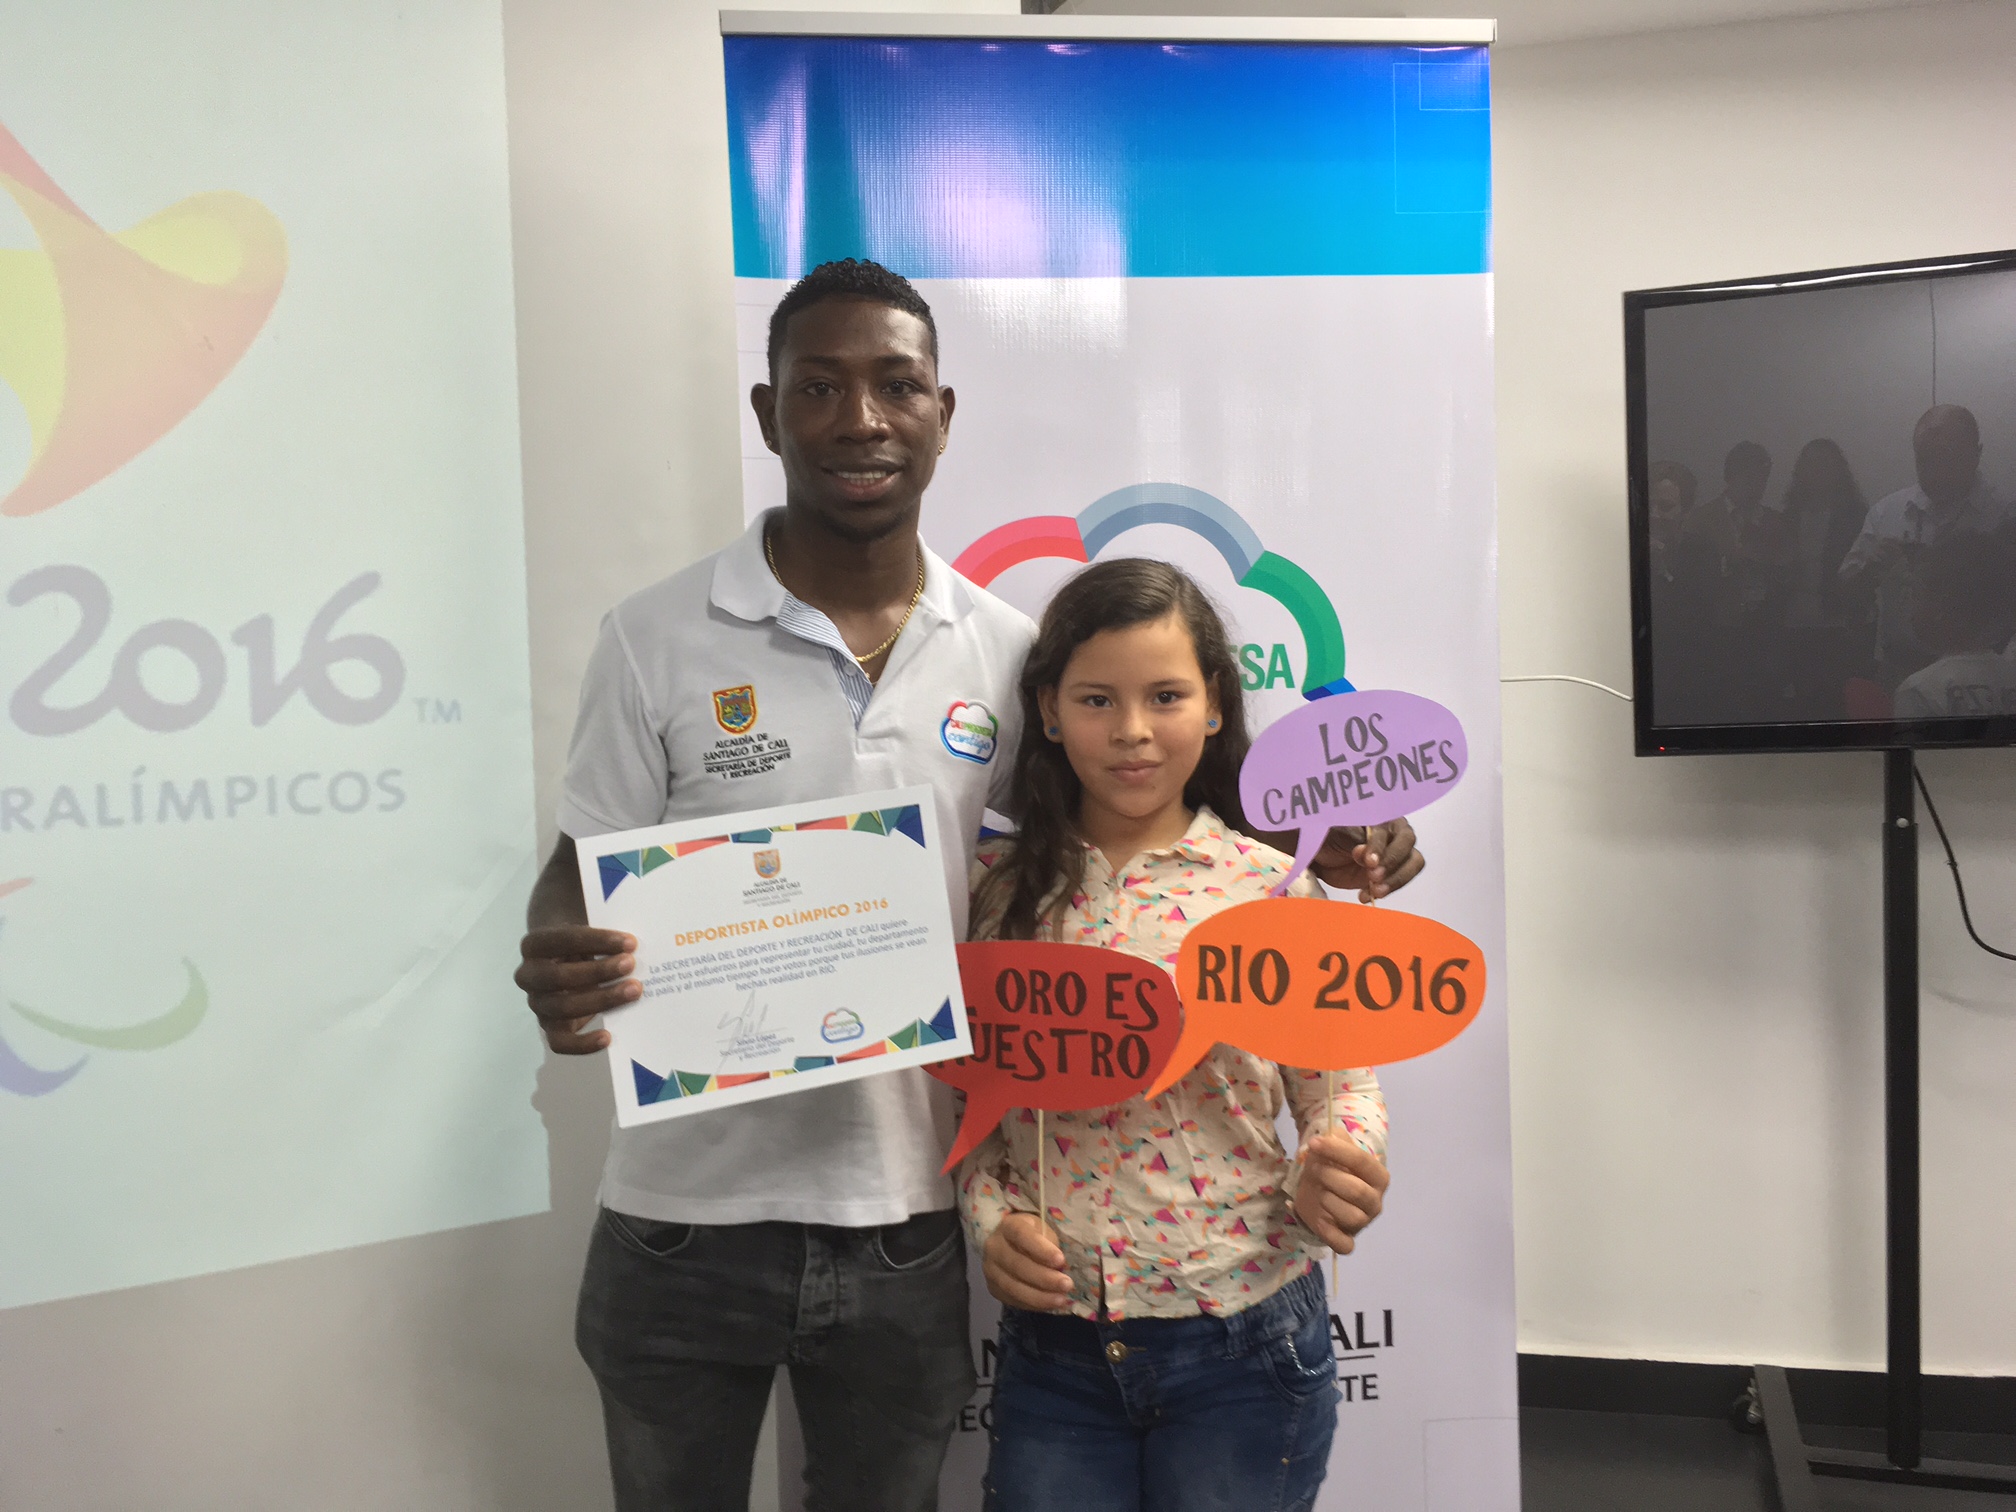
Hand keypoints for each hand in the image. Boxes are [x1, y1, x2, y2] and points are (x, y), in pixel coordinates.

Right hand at [514, 926, 639, 1053]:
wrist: (566, 960)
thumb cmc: (580, 942)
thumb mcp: (586, 928)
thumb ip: (602, 932)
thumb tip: (632, 944)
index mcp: (534, 945)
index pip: (563, 940)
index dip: (597, 940)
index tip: (630, 942)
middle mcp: (528, 976)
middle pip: (559, 976)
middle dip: (598, 971)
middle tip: (631, 964)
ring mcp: (537, 1003)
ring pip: (563, 1008)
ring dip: (601, 1000)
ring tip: (633, 991)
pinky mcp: (549, 1027)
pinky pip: (559, 1042)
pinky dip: (582, 1044)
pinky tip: (608, 1037)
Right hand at [982, 1212, 1073, 1311]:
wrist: (1009, 1244)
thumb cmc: (1033, 1235)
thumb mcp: (1043, 1231)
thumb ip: (1050, 1246)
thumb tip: (1061, 1270)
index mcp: (1008, 1226)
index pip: (1022, 1235)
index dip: (1041, 1249)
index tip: (1061, 1260)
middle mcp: (994, 1247)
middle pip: (1017, 1265)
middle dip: (1044, 1278)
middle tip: (1067, 1285)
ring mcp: (990, 1270)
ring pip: (1013, 1287)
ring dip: (1040, 1296)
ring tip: (1061, 1299)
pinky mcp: (993, 1288)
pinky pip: (1013, 1300)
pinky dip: (1033, 1304)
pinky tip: (1050, 1305)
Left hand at [1293, 1133, 1388, 1253]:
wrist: (1320, 1192)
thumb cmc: (1332, 1169)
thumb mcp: (1334, 1151)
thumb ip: (1337, 1139)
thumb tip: (1333, 1135)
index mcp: (1378, 1177)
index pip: (1362, 1161)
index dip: (1336, 1151)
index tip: (1314, 1143)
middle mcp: (1375, 1202)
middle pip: (1357, 1191)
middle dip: (1329, 1176)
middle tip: (1313, 1169)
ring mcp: (1362, 1223)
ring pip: (1350, 1217)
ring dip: (1326, 1201)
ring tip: (1316, 1191)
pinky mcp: (1347, 1240)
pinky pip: (1345, 1245)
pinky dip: (1330, 1235)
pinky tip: (1319, 1219)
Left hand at [1308, 818, 1422, 900]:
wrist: (1323, 855)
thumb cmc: (1333, 836)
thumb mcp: (1341, 833)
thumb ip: (1355, 839)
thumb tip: (1363, 850)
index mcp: (1385, 819)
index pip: (1392, 831)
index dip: (1381, 847)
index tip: (1370, 862)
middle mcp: (1395, 835)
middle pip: (1408, 848)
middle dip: (1392, 864)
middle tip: (1374, 876)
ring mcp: (1396, 856)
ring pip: (1412, 866)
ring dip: (1395, 880)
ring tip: (1375, 891)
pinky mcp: (1391, 875)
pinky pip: (1398, 883)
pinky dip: (1384, 891)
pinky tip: (1365, 895)